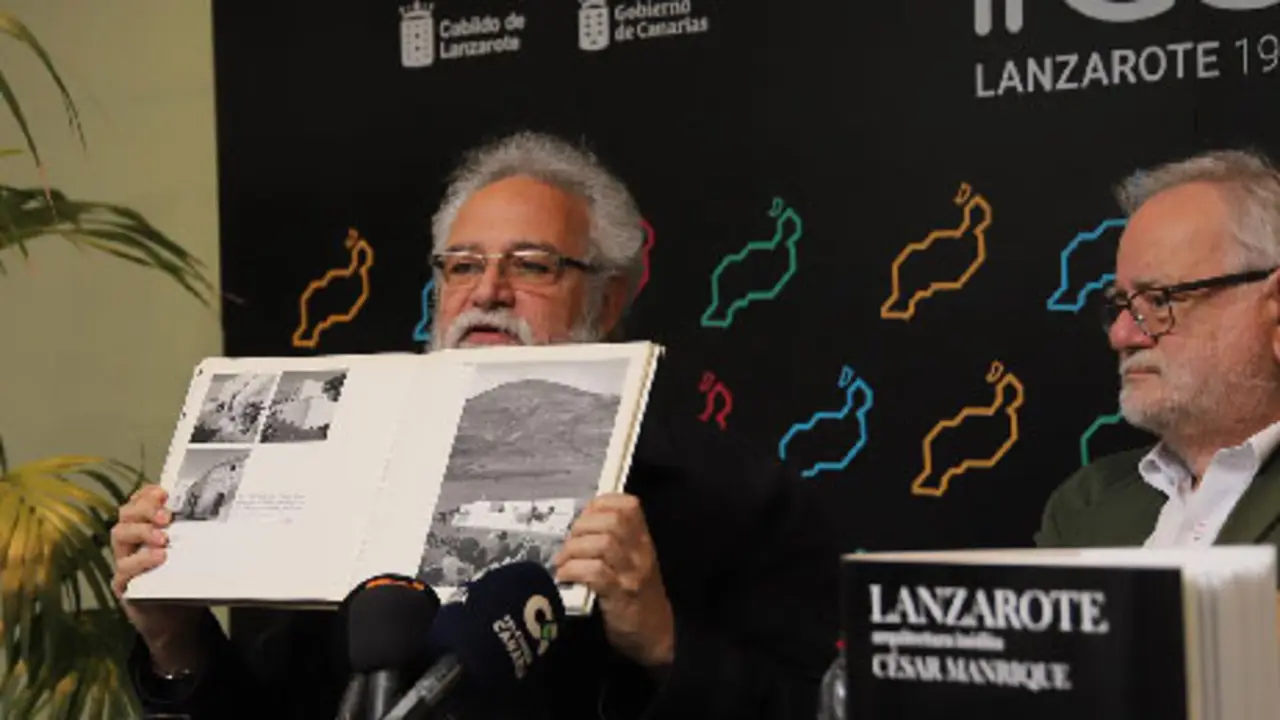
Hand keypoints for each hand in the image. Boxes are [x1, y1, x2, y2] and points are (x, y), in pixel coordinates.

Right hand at [110, 484, 207, 673]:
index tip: (164, 493)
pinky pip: (124, 568)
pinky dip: (142, 560)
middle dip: (144, 509)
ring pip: (120, 535)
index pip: (138, 502)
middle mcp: (131, 542)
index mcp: (146, 528)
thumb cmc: (185, 580)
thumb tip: (223, 510)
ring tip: (164, 538)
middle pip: (126, 514)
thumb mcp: (193, 551)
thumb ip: (196, 532)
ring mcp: (124, 561)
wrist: (177, 620)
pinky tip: (159, 557)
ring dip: (142, 531)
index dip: (147, 494)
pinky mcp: (123, 584)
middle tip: (165, 516)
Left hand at [553, 493, 674, 667]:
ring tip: (563, 562)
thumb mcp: (633, 561)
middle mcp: (640, 552)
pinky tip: (565, 576)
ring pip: (603, 543)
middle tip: (568, 544)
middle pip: (612, 521)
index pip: (628, 506)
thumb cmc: (637, 596)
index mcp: (642, 540)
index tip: (584, 516)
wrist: (654, 634)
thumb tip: (579, 526)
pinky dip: (574, 570)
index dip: (600, 504)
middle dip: (582, 527)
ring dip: (574, 549)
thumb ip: (614, 541)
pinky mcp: (620, 596)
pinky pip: (595, 572)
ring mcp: (631, 574)